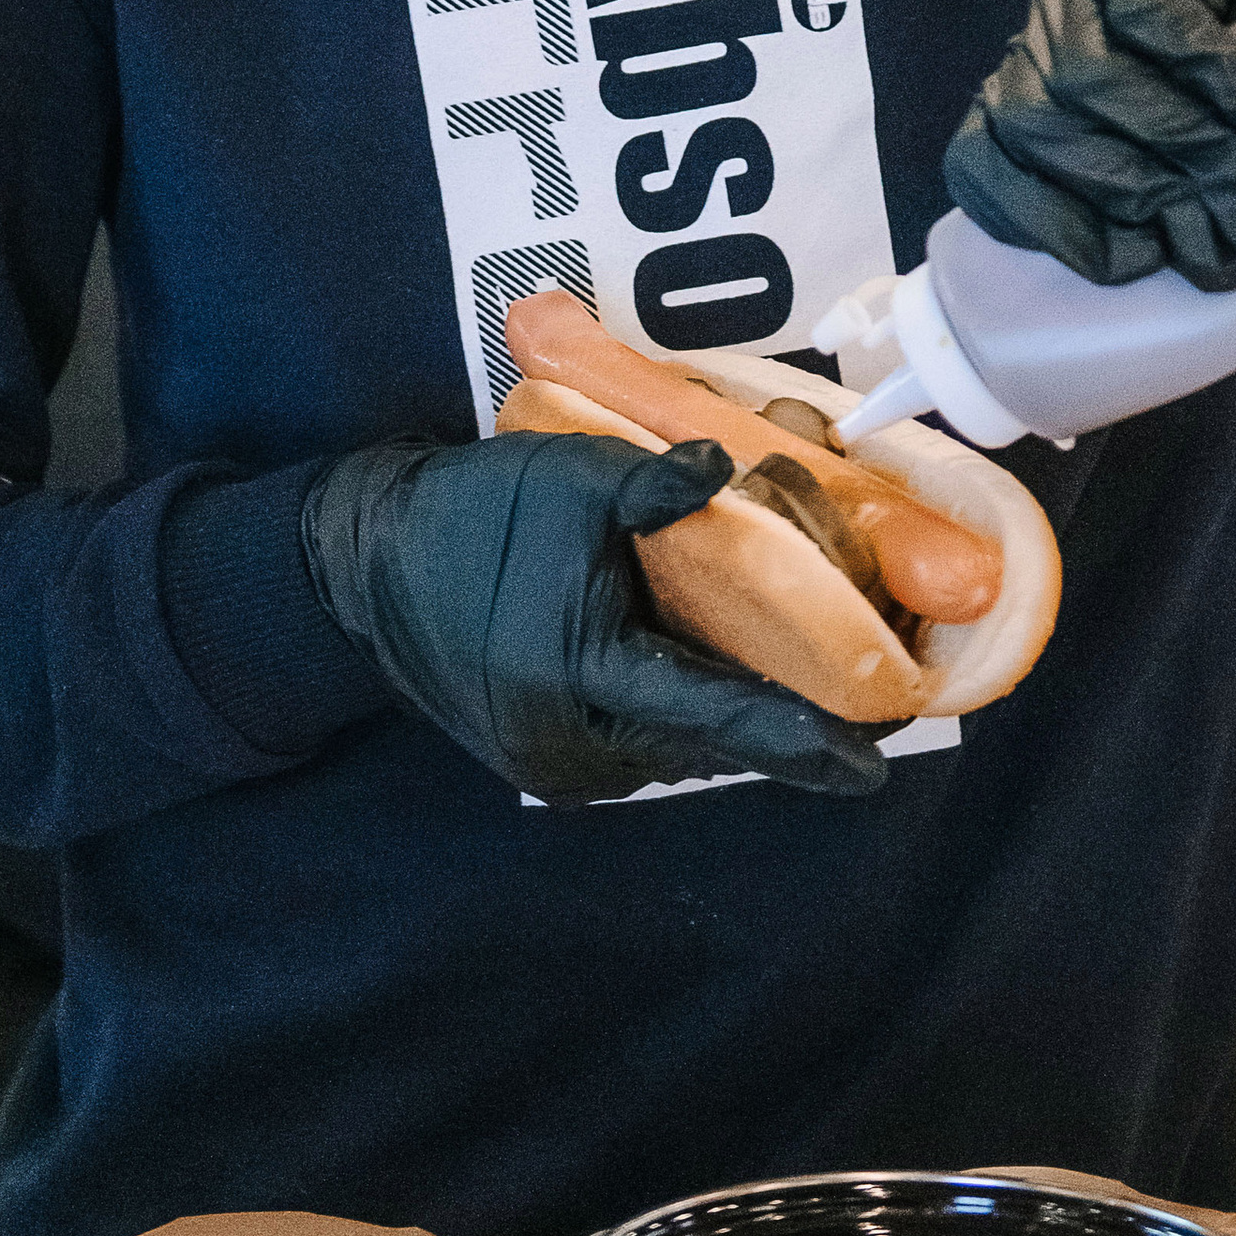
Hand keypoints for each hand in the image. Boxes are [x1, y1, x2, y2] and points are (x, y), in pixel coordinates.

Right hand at [299, 427, 889, 805]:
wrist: (366, 564)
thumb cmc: (475, 516)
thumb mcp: (570, 479)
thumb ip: (656, 486)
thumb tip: (729, 469)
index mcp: (586, 678)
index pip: (717, 714)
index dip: (800, 740)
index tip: (869, 765)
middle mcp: (577, 746)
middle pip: (709, 740)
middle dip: (782, 723)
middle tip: (865, 697)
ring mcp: (559, 766)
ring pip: (678, 746)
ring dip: (734, 715)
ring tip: (803, 679)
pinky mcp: (547, 760)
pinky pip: (642, 742)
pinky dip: (686, 712)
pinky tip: (720, 672)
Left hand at [944, 0, 1235, 292]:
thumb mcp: (1206, 158)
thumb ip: (1176, 217)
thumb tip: (1183, 333)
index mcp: (1032, 92)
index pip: (980, 161)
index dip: (1039, 223)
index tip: (1130, 268)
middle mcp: (1043, 31)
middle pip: (1038, 127)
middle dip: (1129, 199)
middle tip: (1224, 245)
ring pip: (1088, 77)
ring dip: (1176, 151)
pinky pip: (1152, 11)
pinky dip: (1207, 73)